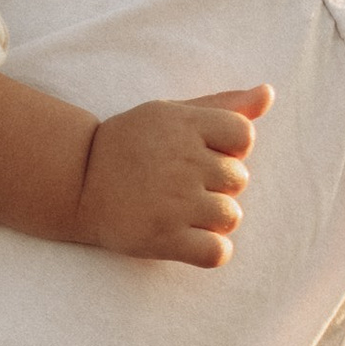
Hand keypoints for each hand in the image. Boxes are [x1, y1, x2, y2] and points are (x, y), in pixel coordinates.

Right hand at [78, 85, 271, 267]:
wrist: (76, 181)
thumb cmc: (130, 145)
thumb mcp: (170, 114)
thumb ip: (223, 106)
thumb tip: (268, 93)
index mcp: (184, 125)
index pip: (243, 135)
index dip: (230, 148)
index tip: (201, 154)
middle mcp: (182, 162)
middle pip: (239, 179)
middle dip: (216, 185)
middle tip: (180, 184)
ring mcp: (173, 202)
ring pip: (231, 216)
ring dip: (213, 219)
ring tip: (181, 211)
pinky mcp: (163, 238)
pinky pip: (217, 252)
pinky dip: (210, 250)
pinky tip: (188, 239)